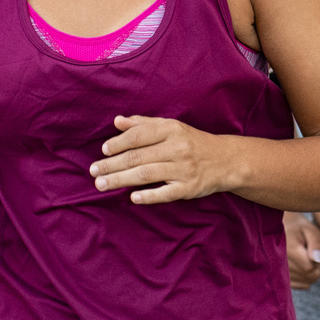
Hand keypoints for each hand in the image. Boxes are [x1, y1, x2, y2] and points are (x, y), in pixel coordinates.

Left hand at [93, 115, 235, 204]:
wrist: (226, 160)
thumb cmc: (192, 142)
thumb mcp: (171, 127)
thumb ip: (143, 124)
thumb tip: (117, 121)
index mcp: (171, 130)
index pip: (139, 135)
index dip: (118, 143)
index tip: (103, 151)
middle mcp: (177, 147)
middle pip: (137, 157)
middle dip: (112, 165)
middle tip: (93, 171)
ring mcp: (184, 169)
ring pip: (146, 174)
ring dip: (121, 180)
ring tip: (102, 184)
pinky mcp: (189, 187)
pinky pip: (166, 193)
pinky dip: (148, 195)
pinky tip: (132, 198)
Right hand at [285, 212, 319, 289]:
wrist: (280, 233)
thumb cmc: (299, 230)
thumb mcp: (311, 231)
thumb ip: (316, 243)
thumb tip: (318, 259)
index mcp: (288, 250)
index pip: (309, 267)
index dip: (316, 260)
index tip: (312, 249)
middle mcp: (280, 264)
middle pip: (309, 276)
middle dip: (315, 266)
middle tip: (309, 252)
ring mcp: (278, 274)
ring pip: (307, 282)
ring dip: (310, 272)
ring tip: (303, 258)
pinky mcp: (280, 280)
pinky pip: (302, 285)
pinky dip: (305, 278)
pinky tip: (301, 266)